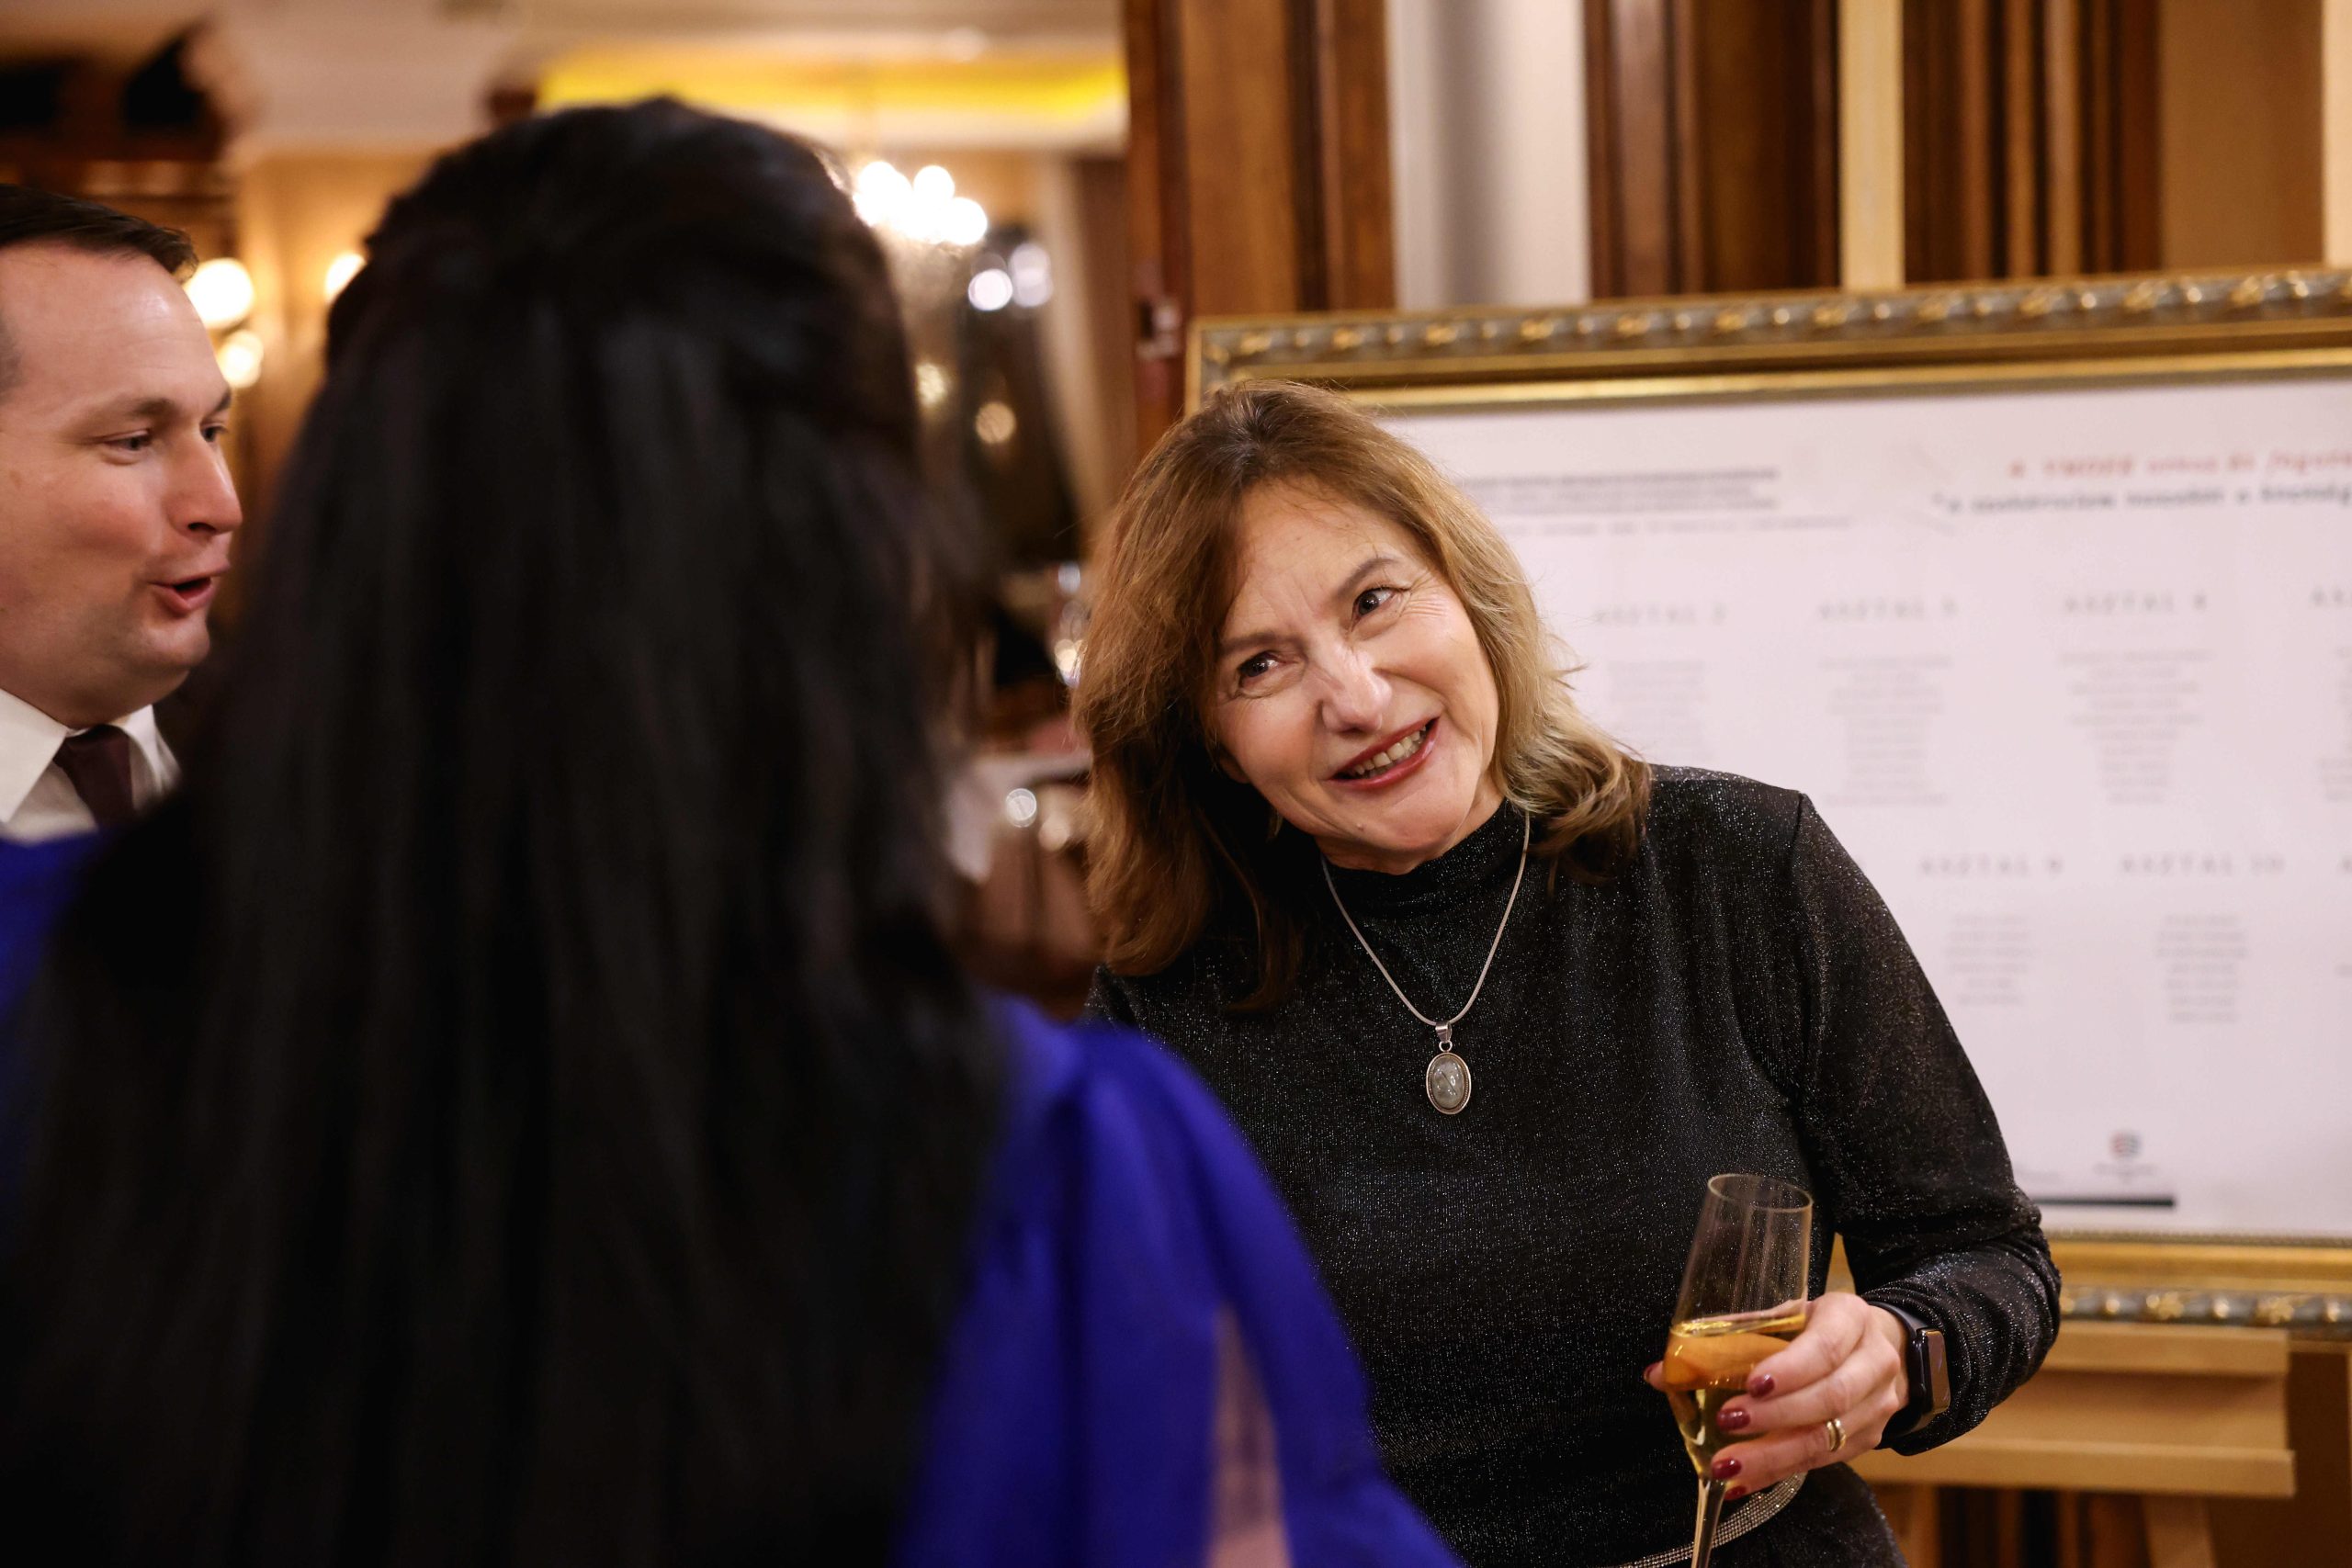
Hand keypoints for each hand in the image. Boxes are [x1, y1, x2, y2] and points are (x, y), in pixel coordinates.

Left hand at [1643, 1292, 1909, 1497]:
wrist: (1880, 1348)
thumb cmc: (1820, 1327)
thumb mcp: (1785, 1317)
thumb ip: (1728, 1339)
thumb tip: (1663, 1372)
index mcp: (1849, 1318)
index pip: (1824, 1347)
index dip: (1790, 1369)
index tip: (1752, 1384)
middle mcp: (1873, 1362)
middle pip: (1829, 1396)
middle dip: (1775, 1416)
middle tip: (1727, 1423)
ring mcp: (1877, 1405)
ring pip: (1828, 1438)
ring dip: (1773, 1456)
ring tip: (1728, 1466)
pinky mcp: (1868, 1439)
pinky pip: (1824, 1461)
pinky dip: (1780, 1472)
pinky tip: (1745, 1482)